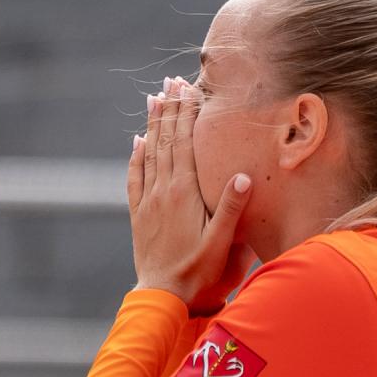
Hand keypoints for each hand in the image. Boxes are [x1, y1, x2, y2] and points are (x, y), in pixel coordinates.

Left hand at [127, 76, 252, 315]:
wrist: (162, 293)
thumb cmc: (197, 270)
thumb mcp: (221, 241)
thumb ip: (231, 207)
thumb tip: (241, 173)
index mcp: (184, 193)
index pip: (184, 144)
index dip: (185, 114)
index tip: (187, 89)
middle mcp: (162, 191)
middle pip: (165, 141)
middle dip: (169, 109)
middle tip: (170, 82)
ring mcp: (148, 201)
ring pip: (148, 154)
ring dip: (152, 125)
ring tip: (153, 99)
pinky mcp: (139, 214)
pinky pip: (134, 178)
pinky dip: (136, 156)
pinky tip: (137, 142)